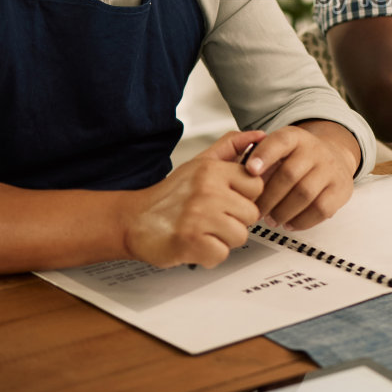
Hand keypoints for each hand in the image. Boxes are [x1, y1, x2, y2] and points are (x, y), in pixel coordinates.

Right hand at [119, 131, 264, 267]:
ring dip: (222, 239)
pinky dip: (208, 255)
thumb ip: (229, 147)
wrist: (133, 220)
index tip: (226, 200)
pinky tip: (194, 243)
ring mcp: (199, 217)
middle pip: (251, 214)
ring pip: (239, 236)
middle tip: (210, 218)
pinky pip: (221, 254)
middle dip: (233, 221)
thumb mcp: (199, 163)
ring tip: (202, 230)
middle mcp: (207, 191)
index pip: (256, 186)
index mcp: (212, 170)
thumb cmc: (169, 196)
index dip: (242, 197)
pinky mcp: (191, 242)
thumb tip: (258, 135)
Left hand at [244, 121, 357, 230]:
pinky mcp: (340, 189)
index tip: (250, 170)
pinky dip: (301, 220)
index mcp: (295, 137)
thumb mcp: (278, 147)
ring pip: (304, 194)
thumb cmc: (297, 158)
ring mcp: (330, 169)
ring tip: (271, 219)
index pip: (280, 142)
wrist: (334, 156)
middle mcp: (315, 150)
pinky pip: (320, 209)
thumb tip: (237, 173)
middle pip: (289, 174)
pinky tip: (289, 222)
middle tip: (255, 211)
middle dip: (268, 197)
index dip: (264, 156)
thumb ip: (256, 157)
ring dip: (283, 211)